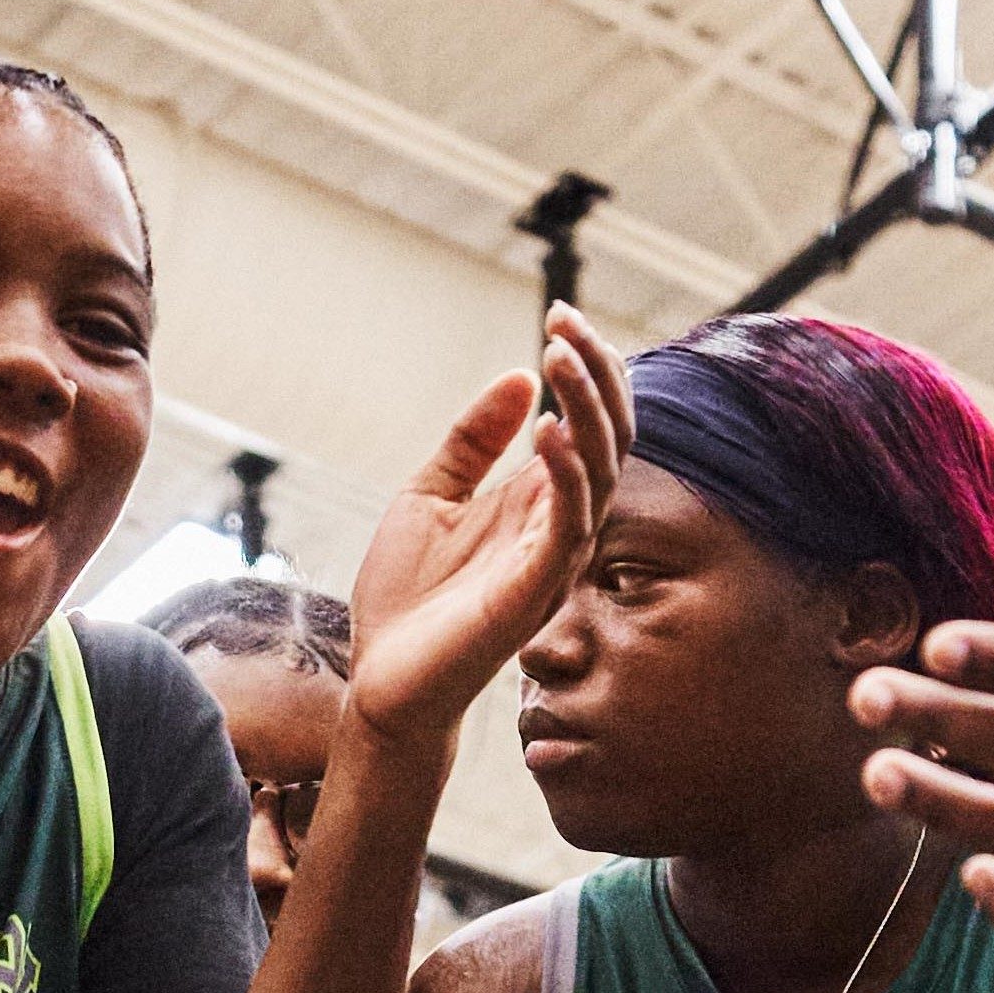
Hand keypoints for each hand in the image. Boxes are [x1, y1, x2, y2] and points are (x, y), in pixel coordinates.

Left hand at [346, 306, 628, 751]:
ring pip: (600, 471)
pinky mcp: (536, 588)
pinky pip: (570, 523)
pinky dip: (566, 473)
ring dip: (584, 409)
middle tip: (562, 323)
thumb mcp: (431, 493)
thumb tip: (517, 378)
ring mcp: (553, 555)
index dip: (587, 367)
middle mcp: (558, 523)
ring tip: (555, 357)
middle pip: (611, 436)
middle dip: (595, 374)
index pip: (591, 421)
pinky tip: (547, 430)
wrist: (382, 677)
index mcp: (537, 498)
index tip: (558, 315)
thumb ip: (473, 440)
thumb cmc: (407, 595)